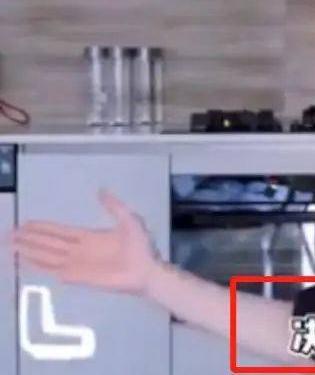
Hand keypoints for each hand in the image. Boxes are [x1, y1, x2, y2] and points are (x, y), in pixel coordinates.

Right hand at [9, 189, 161, 295]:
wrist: (148, 270)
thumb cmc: (141, 247)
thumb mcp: (130, 220)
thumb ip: (114, 206)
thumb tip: (100, 190)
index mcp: (88, 236)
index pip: (59, 231)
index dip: (42, 227)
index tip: (26, 223)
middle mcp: (78, 250)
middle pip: (48, 243)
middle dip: (29, 239)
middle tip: (9, 234)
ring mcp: (77, 264)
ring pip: (47, 256)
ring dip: (29, 252)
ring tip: (11, 247)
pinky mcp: (79, 277)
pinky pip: (55, 271)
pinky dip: (39, 267)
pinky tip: (26, 264)